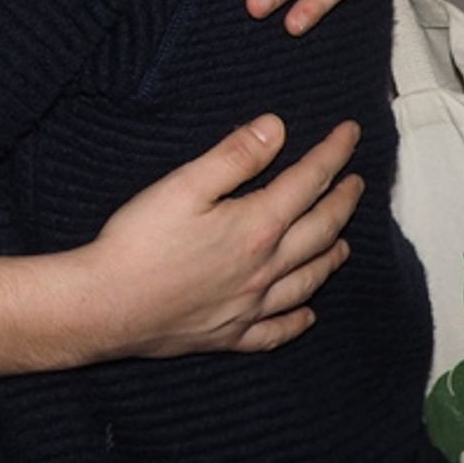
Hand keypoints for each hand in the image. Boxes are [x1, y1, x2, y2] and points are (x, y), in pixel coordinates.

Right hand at [75, 116, 361, 358]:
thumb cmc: (139, 241)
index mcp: (255, 227)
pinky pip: (276, 331)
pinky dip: (297, 321)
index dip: (332, 155)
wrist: (106, 305)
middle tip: (357, 183)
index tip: (350, 133)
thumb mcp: (184, 185)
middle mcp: (263, 270)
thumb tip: (277, 128)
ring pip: (305, 280)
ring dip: (329, 257)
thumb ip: (235, 156)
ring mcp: (248, 307)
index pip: (307, 182)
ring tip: (344, 244)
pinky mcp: (228, 335)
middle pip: (317, 231)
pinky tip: (307, 314)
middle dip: (341, 202)